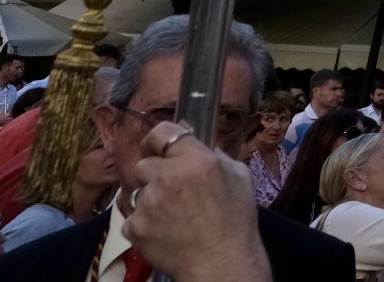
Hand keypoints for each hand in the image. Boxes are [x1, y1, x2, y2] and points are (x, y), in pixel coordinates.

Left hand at [125, 123, 269, 281]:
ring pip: (138, 193)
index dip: (158, 139)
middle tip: (171, 189)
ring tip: (172, 216)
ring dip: (150, 200)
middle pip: (143, 165)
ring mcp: (148, 203)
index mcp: (196, 160)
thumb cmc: (236, 219)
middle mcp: (168, 177)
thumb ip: (217, 156)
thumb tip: (200, 148)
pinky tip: (165, 232)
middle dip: (154, 175)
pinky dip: (145, 224)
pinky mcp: (135, 227)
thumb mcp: (240, 176)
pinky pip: (133, 218)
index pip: (163, 132)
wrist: (221, 262)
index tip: (158, 147)